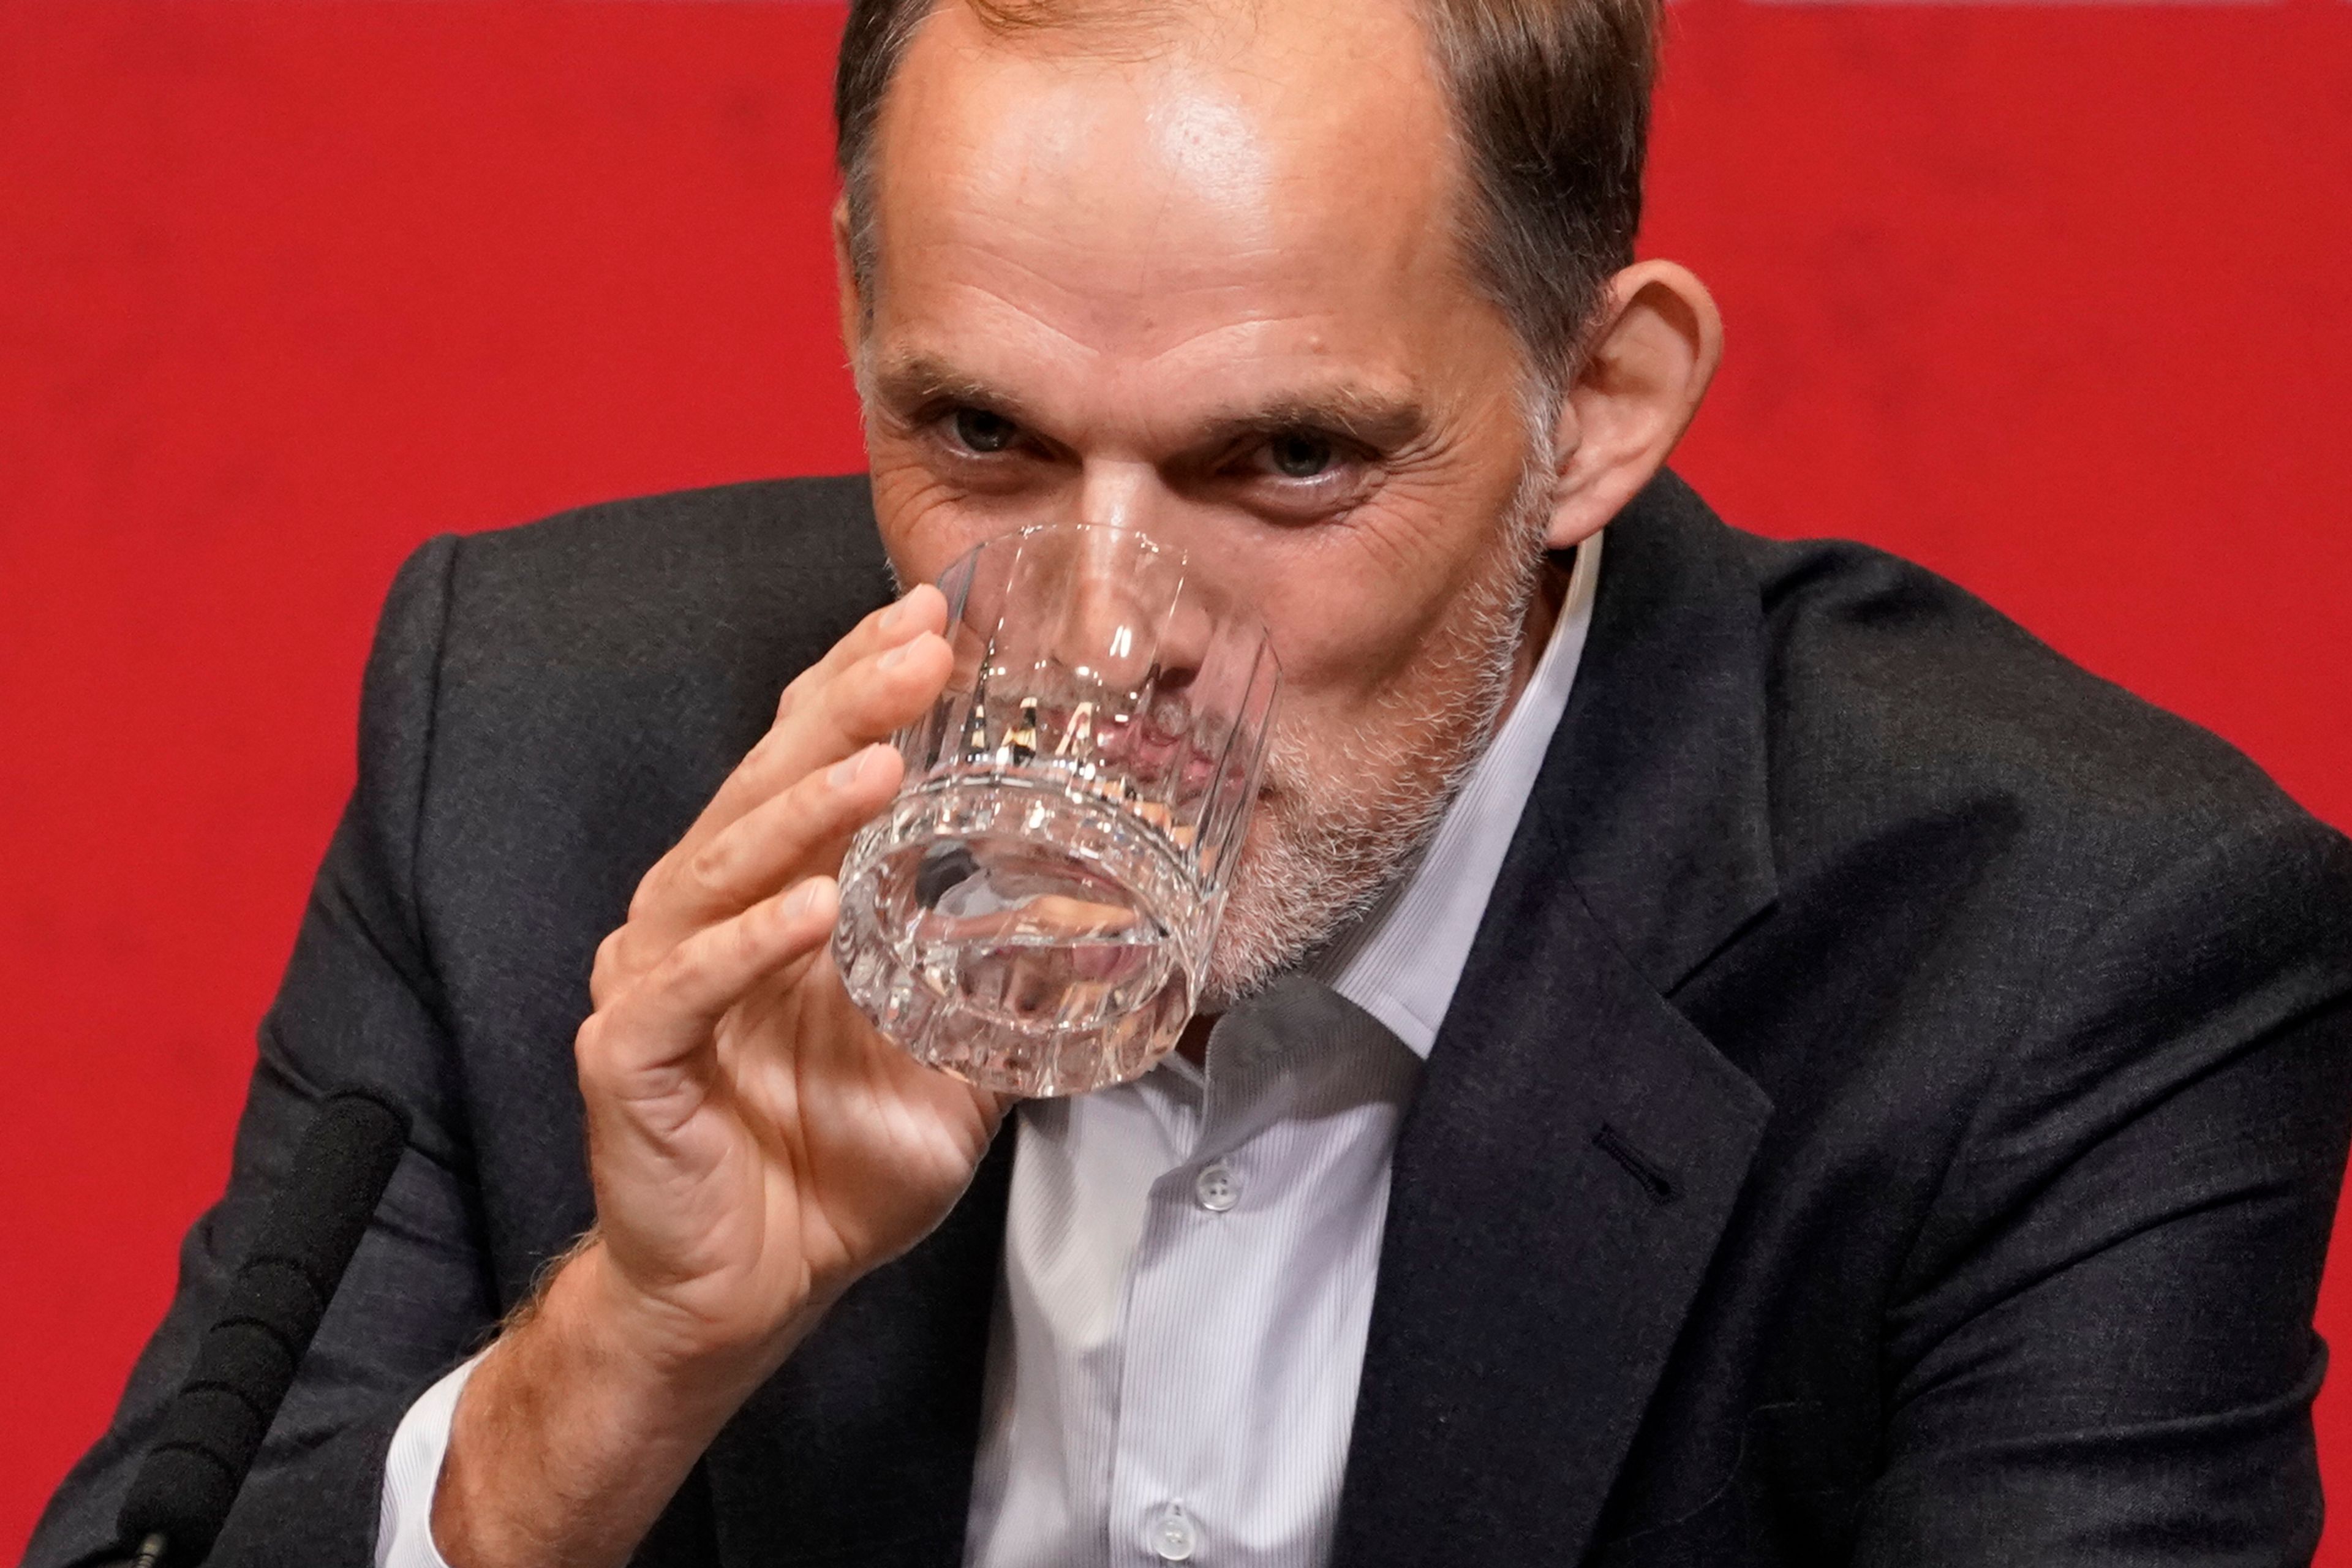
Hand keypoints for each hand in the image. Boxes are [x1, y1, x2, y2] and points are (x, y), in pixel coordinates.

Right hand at [576, 581, 1005, 1373]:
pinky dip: (745, 947)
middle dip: (844, 713)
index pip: (805, 764)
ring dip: (803, 814)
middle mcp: (699, 917)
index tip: (929, 617)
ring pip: (718, 870)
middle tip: (918, 653)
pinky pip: (684, 989)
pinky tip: (810, 911)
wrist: (746, 1289)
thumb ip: (998, 988)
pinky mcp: (628, 1057)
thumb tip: (1097, 928)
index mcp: (765, 899)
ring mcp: (653, 981)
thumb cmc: (831, 1168)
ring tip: (881, 769)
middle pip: (763, 789)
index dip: (857, 686)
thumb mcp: (945, 1066)